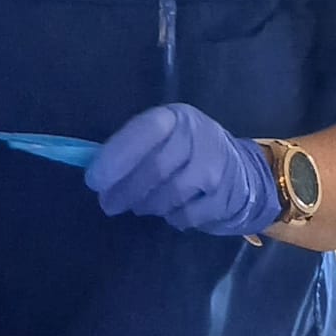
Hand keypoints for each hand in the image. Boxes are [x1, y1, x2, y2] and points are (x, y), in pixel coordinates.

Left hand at [85, 105, 281, 237]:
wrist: (241, 172)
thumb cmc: (187, 153)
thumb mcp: (164, 138)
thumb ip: (133, 149)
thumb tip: (96, 174)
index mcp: (177, 118)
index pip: (144, 131)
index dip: (116, 156)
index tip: (94, 180)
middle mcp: (199, 138)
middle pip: (154, 169)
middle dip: (125, 191)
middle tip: (108, 204)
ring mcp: (215, 169)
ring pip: (168, 196)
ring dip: (145, 205)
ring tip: (140, 204)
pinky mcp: (224, 198)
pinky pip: (184, 215)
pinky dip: (170, 217)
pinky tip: (170, 209)